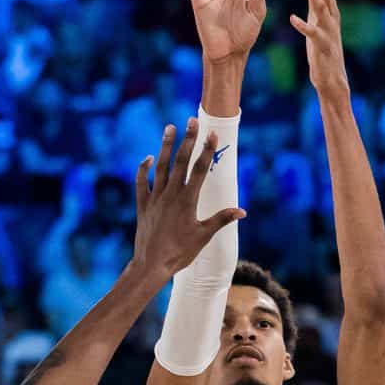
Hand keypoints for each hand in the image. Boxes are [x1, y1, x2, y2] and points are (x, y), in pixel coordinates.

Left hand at [131, 119, 244, 279]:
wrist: (151, 264)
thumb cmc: (180, 252)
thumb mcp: (204, 236)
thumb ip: (221, 220)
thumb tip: (242, 211)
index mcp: (187, 200)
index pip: (199, 169)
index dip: (206, 150)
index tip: (212, 133)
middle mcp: (170, 194)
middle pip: (181, 161)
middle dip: (188, 139)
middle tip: (192, 120)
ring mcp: (155, 198)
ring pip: (161, 166)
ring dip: (166, 146)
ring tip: (170, 127)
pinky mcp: (143, 205)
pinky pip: (142, 182)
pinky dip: (144, 169)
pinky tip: (148, 157)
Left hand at [288, 0, 347, 96]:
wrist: (332, 76)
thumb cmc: (322, 44)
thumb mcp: (318, 15)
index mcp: (329, 7)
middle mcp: (331, 15)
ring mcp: (328, 29)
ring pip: (320, 7)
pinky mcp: (320, 45)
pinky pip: (311, 34)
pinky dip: (303, 26)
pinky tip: (293, 18)